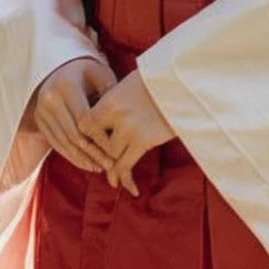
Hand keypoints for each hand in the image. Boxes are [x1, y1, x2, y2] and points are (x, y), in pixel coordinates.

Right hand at [30, 57, 117, 172]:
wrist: (61, 66)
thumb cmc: (88, 71)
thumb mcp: (101, 76)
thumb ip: (110, 97)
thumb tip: (121, 125)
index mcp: (66, 86)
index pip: (83, 119)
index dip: (99, 137)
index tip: (114, 150)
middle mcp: (49, 99)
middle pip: (72, 134)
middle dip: (92, 153)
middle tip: (109, 165)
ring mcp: (41, 111)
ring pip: (63, 142)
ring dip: (82, 158)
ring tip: (100, 168)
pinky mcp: (39, 121)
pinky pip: (56, 143)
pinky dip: (71, 155)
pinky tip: (86, 163)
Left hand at [78, 69, 174, 196]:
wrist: (184, 80)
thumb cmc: (159, 80)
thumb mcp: (132, 84)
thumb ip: (118, 100)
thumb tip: (109, 113)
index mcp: (110, 98)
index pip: (85, 124)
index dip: (88, 136)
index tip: (95, 143)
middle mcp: (115, 113)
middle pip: (96, 142)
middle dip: (101, 155)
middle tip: (107, 163)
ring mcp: (128, 127)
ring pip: (110, 156)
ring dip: (114, 167)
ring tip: (118, 176)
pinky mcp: (144, 139)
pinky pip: (125, 166)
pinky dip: (126, 179)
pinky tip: (132, 188)